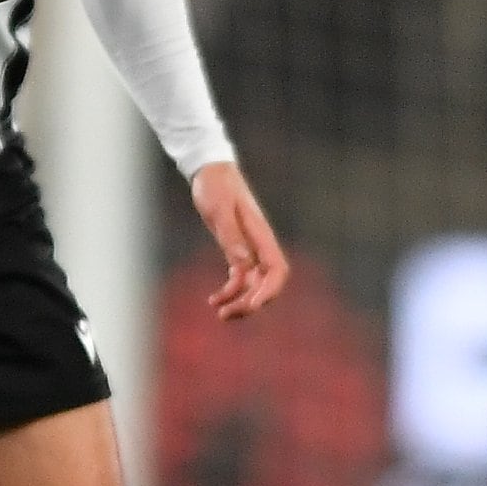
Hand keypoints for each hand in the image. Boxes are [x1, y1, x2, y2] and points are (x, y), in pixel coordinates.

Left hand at [189, 160, 289, 320]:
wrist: (209, 170)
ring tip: (219, 313)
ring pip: (253, 285)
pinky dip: (229, 292)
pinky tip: (213, 300)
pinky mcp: (237, 249)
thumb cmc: (216, 185)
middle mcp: (259, 245)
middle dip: (252, 303)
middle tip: (228, 315)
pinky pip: (239, 278)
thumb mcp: (219, 209)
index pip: (276, 270)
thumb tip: (242, 264)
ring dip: (239, 302)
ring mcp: (249, 249)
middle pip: (268, 283)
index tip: (251, 305)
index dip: (269, 291)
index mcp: (260, 235)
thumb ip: (231, 235)